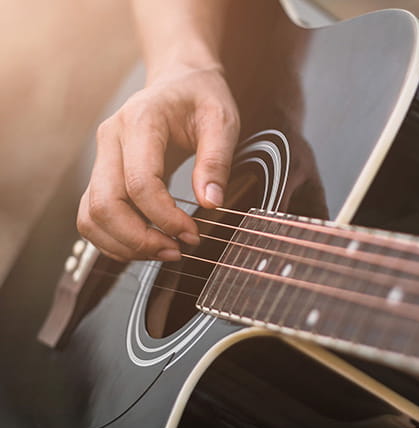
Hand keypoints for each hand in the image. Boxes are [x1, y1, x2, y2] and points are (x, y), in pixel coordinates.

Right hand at [77, 65, 239, 261]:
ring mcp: (102, 156)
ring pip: (91, 214)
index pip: (139, 182)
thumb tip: (210, 202)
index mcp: (141, 121)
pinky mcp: (103, 173)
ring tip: (163, 252)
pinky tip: (146, 245)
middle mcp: (111, 139)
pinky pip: (93, 214)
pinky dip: (114, 238)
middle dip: (140, 238)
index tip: (192, 234)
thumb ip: (217, 160)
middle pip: (105, 204)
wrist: (180, 79)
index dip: (164, 217)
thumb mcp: (222, 121)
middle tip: (177, 252)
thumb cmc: (201, 97)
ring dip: (124, 244)